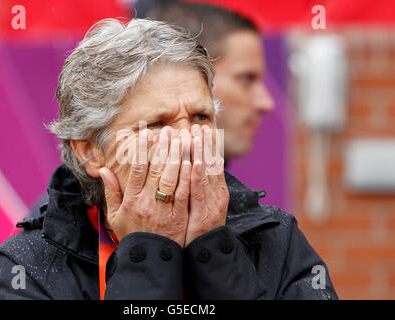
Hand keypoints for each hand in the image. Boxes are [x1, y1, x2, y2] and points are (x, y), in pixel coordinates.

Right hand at [100, 127, 191, 247]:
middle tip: (169, 130)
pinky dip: (188, 177)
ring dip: (178, 157)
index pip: (137, 169)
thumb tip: (103, 170)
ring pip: (171, 179)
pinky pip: (184, 193)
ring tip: (183, 139)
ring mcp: (163, 210)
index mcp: (131, 200)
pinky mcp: (178, 216)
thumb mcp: (115, 215)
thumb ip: (111, 192)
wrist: (149, 258)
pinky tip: (193, 162)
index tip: (148, 133)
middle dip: (163, 148)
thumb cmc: (132, 234)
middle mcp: (146, 202)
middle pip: (156, 170)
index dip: (143, 150)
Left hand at [185, 124, 228, 245]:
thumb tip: (193, 166)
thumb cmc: (201, 228)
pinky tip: (194, 161)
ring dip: (202, 152)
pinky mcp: (204, 214)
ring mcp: (212, 204)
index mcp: (217, 190)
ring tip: (196, 134)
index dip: (208, 145)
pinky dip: (198, 175)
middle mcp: (217, 194)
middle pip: (211, 164)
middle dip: (205, 144)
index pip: (213, 163)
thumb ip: (200, 186)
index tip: (203, 129)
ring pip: (207, 173)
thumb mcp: (203, 204)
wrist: (207, 252)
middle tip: (198, 126)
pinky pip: (199, 192)